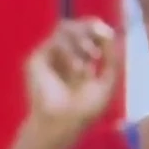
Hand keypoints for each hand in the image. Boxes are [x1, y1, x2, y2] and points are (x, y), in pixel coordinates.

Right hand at [23, 18, 120, 135]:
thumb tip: (110, 33)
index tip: (108, 34)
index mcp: (81, 57)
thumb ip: (112, 57)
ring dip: (81, 39)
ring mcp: (50, 55)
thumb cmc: (85, 109)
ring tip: (91, 57)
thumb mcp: (107, 81)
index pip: (87, 31)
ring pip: (63, 28)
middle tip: (99, 43)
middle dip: (89, 29)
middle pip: (75, 24)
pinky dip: (69, 51)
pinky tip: (76, 68)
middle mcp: (64, 53)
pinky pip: (54, 41)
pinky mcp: (36, 59)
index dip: (97, 27)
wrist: (64, 123)